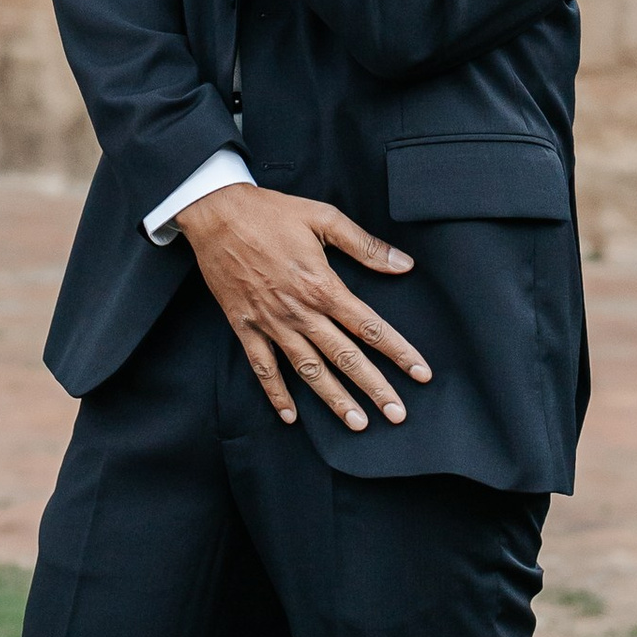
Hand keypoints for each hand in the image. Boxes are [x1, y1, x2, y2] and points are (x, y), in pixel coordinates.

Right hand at [174, 184, 432, 433]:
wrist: (216, 214)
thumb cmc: (271, 212)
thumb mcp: (323, 217)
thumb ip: (364, 245)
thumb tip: (404, 264)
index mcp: (322, 285)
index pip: (369, 326)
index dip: (398, 351)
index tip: (420, 373)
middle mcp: (300, 311)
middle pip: (345, 357)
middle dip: (374, 387)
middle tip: (397, 414)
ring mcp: (271, 323)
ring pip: (308, 370)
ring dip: (334, 399)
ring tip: (357, 423)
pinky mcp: (245, 326)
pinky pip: (263, 367)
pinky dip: (276, 393)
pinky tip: (291, 416)